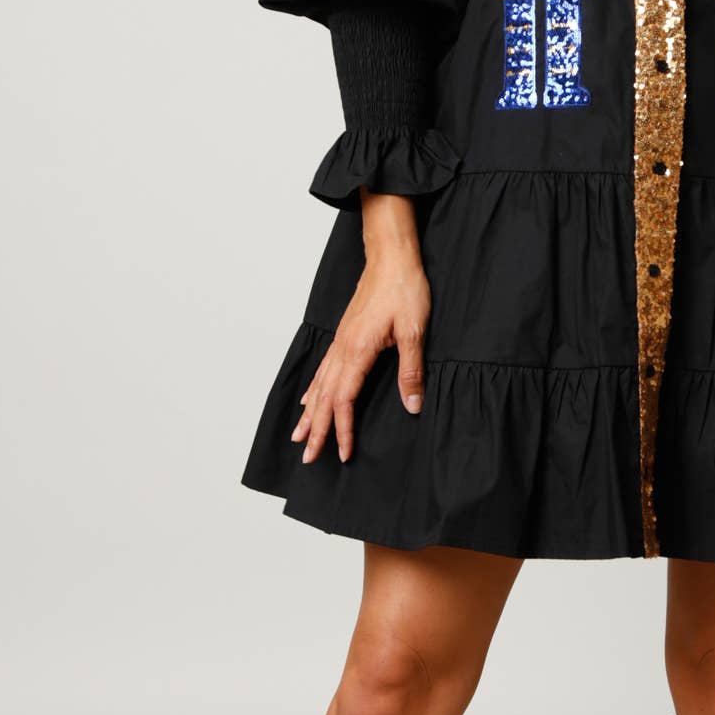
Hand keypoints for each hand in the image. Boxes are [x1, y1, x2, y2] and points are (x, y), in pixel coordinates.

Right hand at [291, 195, 429, 463]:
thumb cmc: (404, 288)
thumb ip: (411, 370)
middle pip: (325, 398)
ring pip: (320, 384)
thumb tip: (412, 405)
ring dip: (311, 413)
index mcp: (358, 350)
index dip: (342, 429)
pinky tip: (310, 399)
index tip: (343, 453)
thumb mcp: (414, 330)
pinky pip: (324, 369)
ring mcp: (341, 340)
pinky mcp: (345, 334)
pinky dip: (315, 389)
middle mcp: (343, 348)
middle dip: (316, 429)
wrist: (392, 256)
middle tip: (308, 458)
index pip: (344, 400)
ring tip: (300, 435)